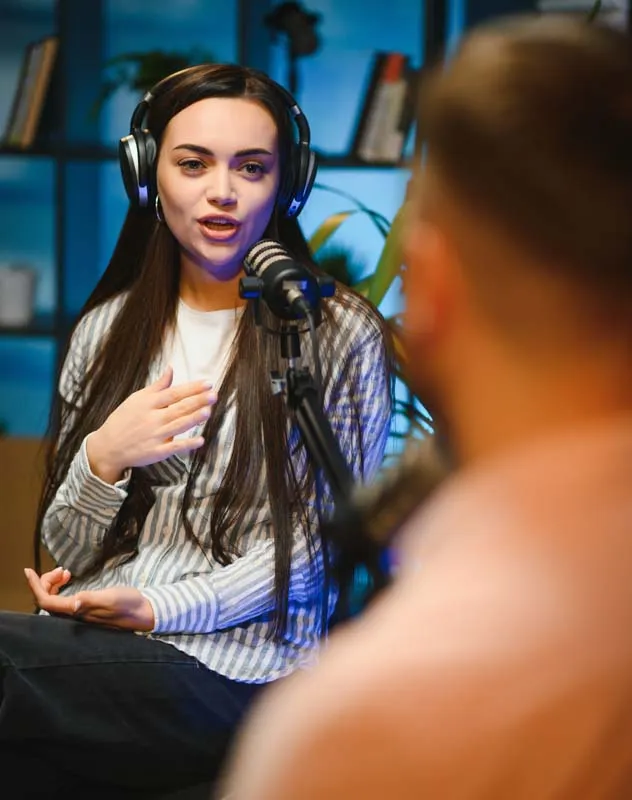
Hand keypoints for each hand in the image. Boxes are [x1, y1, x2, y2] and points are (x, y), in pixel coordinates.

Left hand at [25, 567, 154, 630]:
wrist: (143, 613)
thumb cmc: (129, 604)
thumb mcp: (111, 598)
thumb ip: (91, 601)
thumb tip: (74, 603)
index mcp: (77, 612)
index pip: (46, 601)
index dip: (35, 586)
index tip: (28, 570)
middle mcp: (73, 615)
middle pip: (46, 600)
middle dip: (47, 581)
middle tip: (62, 568)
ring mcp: (78, 613)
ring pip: (54, 599)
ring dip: (53, 584)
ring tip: (65, 572)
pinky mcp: (84, 610)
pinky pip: (62, 600)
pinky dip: (60, 588)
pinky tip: (69, 580)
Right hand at [87, 366, 215, 482]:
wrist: (108, 446)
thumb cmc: (124, 420)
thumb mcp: (137, 399)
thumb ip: (157, 386)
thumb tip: (171, 368)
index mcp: (149, 403)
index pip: (174, 393)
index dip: (192, 388)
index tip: (208, 383)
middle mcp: (153, 418)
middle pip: (179, 408)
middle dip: (198, 401)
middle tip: (213, 395)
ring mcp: (155, 435)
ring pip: (178, 425)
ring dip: (194, 418)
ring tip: (208, 411)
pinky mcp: (157, 452)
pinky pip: (174, 447)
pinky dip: (187, 444)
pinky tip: (200, 440)